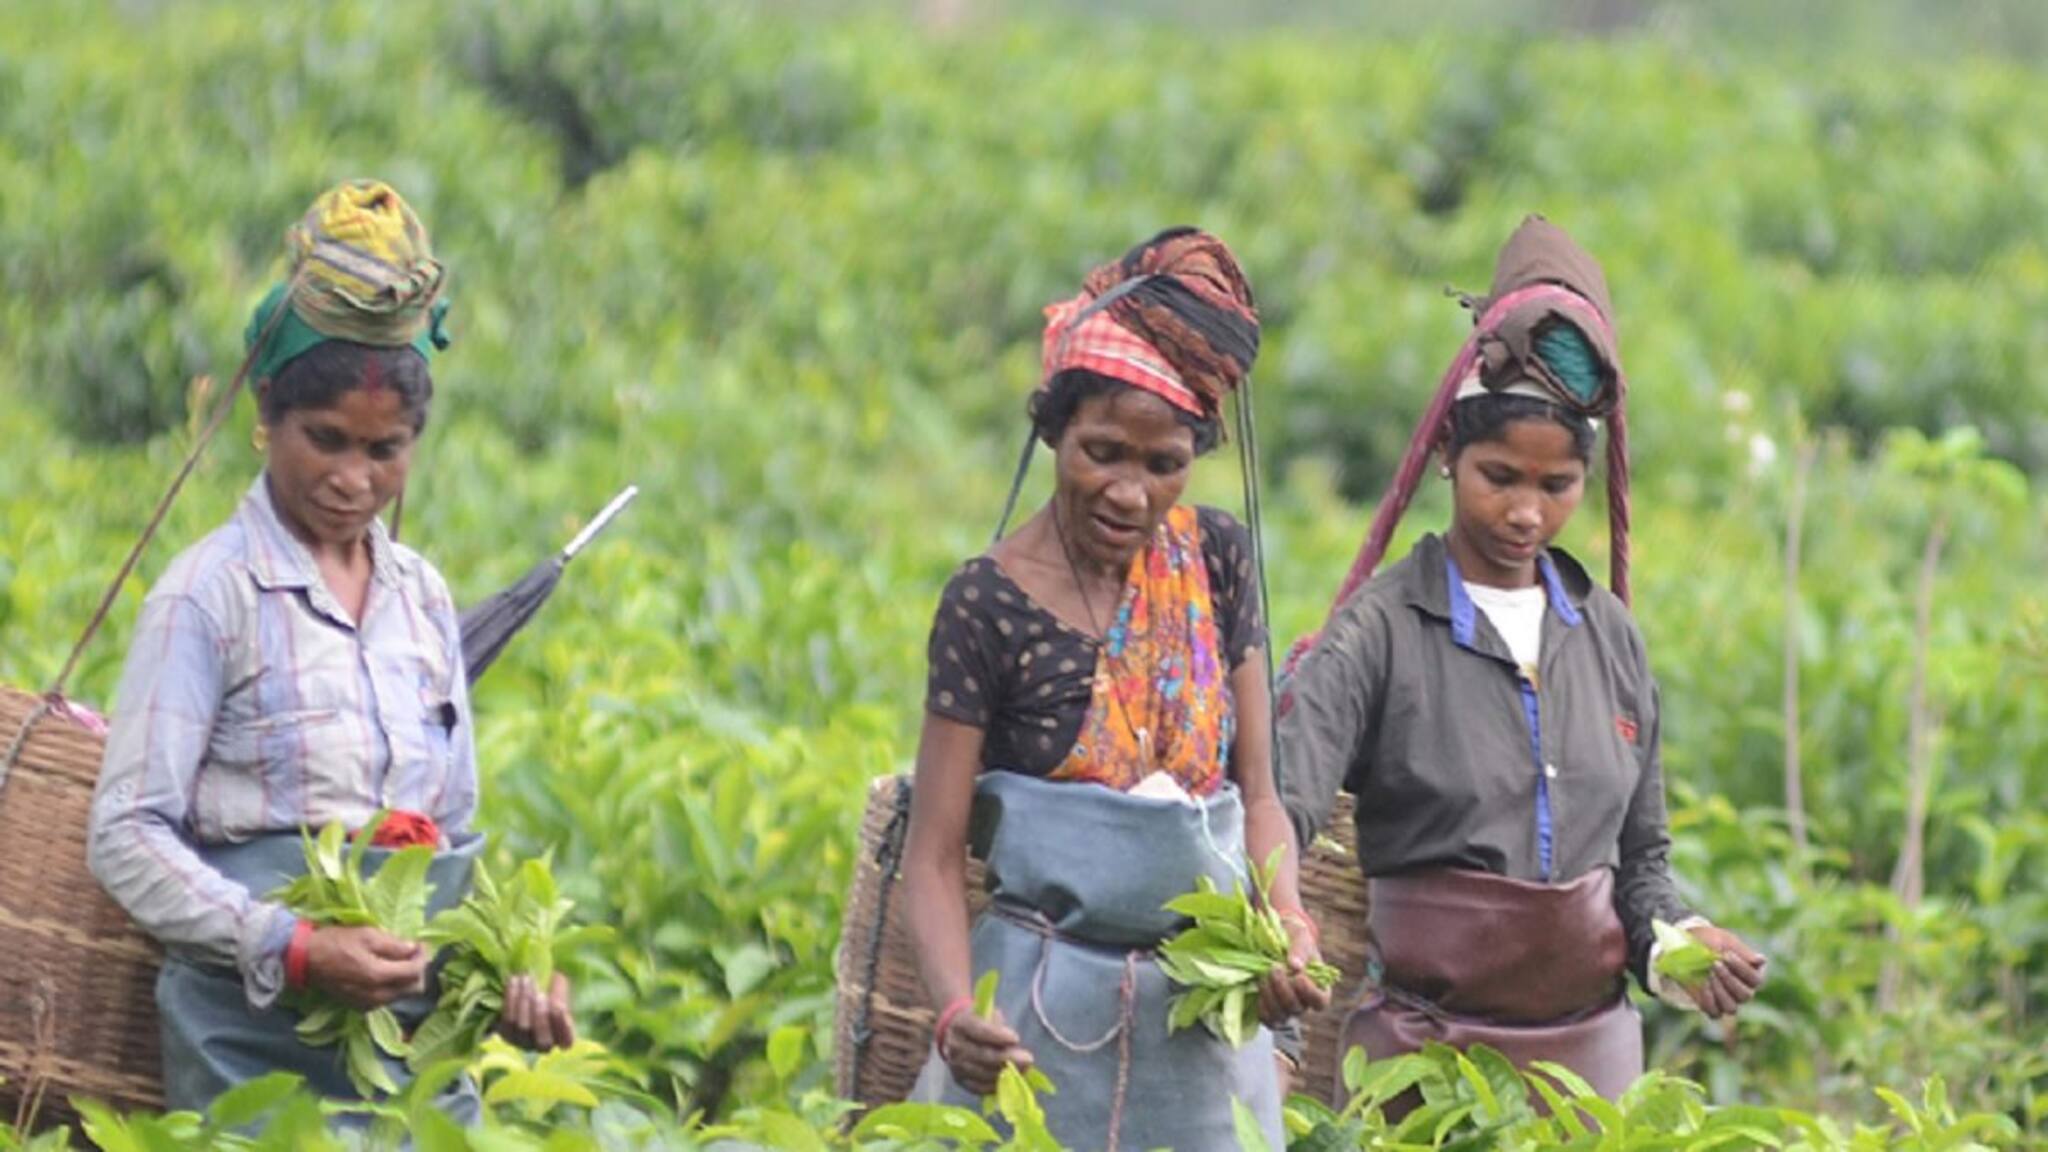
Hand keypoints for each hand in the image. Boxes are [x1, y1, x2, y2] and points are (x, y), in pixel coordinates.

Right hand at [304, 925, 427, 1008]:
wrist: (306, 959)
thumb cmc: (336, 943)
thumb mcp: (367, 935)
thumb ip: (394, 945)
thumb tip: (414, 949)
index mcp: (378, 976)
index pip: (415, 972)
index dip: (423, 957)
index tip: (420, 944)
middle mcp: (377, 996)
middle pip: (414, 989)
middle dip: (418, 970)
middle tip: (413, 953)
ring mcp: (368, 1004)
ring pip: (401, 995)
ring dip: (406, 978)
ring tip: (399, 960)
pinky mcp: (360, 1007)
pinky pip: (387, 999)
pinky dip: (392, 986)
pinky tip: (385, 971)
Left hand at [499, 973, 576, 1050]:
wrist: (525, 993)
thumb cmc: (549, 990)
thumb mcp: (559, 989)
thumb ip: (560, 994)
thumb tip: (556, 995)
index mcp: (563, 1038)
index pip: (566, 1042)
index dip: (563, 1027)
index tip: (560, 1006)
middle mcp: (543, 1047)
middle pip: (543, 1041)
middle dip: (541, 1017)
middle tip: (541, 995)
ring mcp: (523, 1043)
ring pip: (523, 1027)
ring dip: (524, 1002)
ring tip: (526, 980)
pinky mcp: (507, 1034)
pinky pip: (507, 1020)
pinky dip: (511, 999)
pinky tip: (514, 981)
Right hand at [942, 1009, 1033, 1096]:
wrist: (957, 1034)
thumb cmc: (979, 1021)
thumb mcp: (988, 1014)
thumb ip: (998, 1026)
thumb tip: (1013, 1044)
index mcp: (961, 1025)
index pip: (979, 1031)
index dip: (998, 1036)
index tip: (1016, 1038)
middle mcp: (955, 1046)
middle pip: (983, 1055)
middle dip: (1007, 1058)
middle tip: (1028, 1059)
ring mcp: (955, 1066)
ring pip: (982, 1074)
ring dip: (1005, 1074)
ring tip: (1023, 1070)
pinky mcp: (960, 1080)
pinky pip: (979, 1087)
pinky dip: (996, 1085)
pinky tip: (1010, 1081)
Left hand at [1257, 913, 1332, 1026]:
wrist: (1272, 939)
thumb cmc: (1292, 938)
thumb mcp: (1299, 936)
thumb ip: (1300, 949)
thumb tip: (1295, 966)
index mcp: (1318, 987)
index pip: (1320, 1002)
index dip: (1310, 993)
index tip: (1298, 977)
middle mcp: (1303, 1002)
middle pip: (1297, 1008)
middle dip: (1283, 989)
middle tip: (1275, 968)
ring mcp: (1286, 1009)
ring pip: (1281, 1016)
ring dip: (1270, 997)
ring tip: (1264, 976)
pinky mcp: (1269, 1010)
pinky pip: (1267, 1018)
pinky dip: (1262, 1006)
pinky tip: (1260, 987)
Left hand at [1685, 925, 1766, 1019]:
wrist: (1689, 946)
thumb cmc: (1713, 943)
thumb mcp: (1727, 942)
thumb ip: (1743, 953)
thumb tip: (1762, 961)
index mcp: (1751, 976)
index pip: (1755, 980)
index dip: (1742, 969)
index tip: (1726, 955)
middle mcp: (1743, 991)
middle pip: (1745, 996)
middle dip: (1729, 979)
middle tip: (1715, 964)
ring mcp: (1728, 1001)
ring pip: (1731, 1008)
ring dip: (1720, 991)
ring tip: (1709, 975)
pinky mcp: (1712, 1006)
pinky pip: (1715, 1013)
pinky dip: (1709, 1001)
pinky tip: (1703, 984)